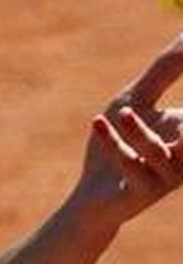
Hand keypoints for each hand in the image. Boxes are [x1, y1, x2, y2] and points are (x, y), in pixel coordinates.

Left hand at [72, 33, 182, 232]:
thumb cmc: (116, 144)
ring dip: (138, 130)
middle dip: (170, 125)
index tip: (171, 67)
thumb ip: (165, 69)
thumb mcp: (136, 100)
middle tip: (130, 111)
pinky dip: (113, 144)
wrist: (93, 196)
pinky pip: (132, 164)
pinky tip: (97, 123)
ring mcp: (168, 178)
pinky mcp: (145, 193)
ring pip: (159, 149)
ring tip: (121, 113)